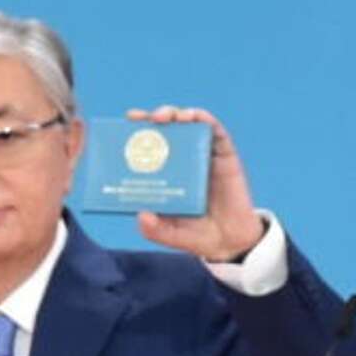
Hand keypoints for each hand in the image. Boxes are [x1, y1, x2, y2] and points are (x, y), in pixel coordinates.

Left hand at [125, 105, 265, 261]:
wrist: (230, 242)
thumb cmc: (197, 236)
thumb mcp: (170, 236)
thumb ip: (154, 230)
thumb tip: (141, 215)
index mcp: (164, 173)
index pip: (147, 145)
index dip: (135, 131)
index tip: (125, 123)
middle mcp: (181, 159)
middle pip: (165, 128)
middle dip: (152, 117)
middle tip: (141, 118)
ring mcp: (203, 154)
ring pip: (189, 123)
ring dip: (177, 113)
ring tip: (168, 117)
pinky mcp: (224, 154)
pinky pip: (216, 131)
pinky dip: (205, 120)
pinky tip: (196, 118)